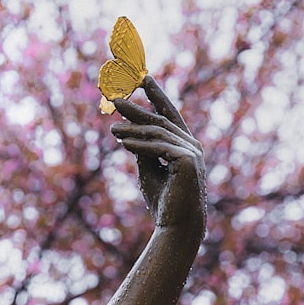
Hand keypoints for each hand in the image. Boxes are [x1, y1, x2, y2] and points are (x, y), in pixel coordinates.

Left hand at [110, 76, 206, 230]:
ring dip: (132, 130)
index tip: (144, 78)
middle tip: (115, 100)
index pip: (170, 114)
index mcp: (185, 145)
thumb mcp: (148, 169)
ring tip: (111, 129)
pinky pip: (158, 148)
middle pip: (160, 120)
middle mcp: (192, 145)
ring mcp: (192, 152)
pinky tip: (123, 144)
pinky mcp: (187, 161)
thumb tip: (129, 133)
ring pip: (157, 133)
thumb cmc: (163, 201)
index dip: (157, 95)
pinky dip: (139, 145)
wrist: (176, 226)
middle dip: (137, 109)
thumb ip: (143, 150)